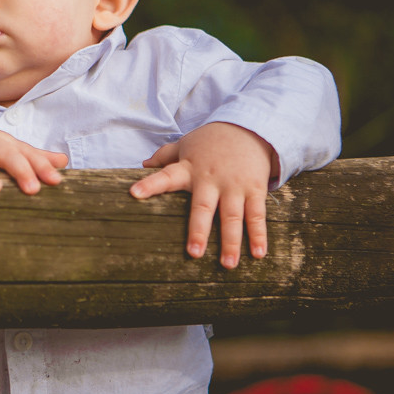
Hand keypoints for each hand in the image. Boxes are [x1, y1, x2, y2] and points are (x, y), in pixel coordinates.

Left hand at [128, 122, 277, 268]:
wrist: (250, 127)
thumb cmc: (212, 140)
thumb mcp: (187, 144)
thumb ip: (165, 155)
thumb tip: (143, 164)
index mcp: (188, 169)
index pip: (165, 176)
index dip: (150, 185)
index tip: (134, 193)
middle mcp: (210, 180)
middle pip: (203, 207)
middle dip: (199, 230)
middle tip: (194, 253)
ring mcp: (234, 186)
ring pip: (232, 217)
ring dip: (231, 242)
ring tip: (227, 265)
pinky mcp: (254, 189)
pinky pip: (256, 215)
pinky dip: (259, 235)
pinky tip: (258, 254)